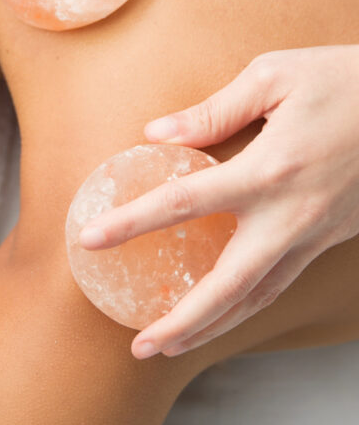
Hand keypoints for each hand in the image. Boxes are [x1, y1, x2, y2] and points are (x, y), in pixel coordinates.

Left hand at [79, 47, 358, 359]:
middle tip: (139, 349)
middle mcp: (291, 214)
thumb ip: (213, 110)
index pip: (183, 203)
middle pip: (229, 285)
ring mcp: (315, 233)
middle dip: (183, 322)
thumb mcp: (274, 75)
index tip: (91, 239)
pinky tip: (223, 309)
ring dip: (215, 326)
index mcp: (269, 168)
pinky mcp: (332, 238)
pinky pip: (283, 280)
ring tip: (172, 345)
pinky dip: (249, 304)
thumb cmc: (347, 79)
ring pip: (261, 296)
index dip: (132, 223)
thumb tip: (158, 134)